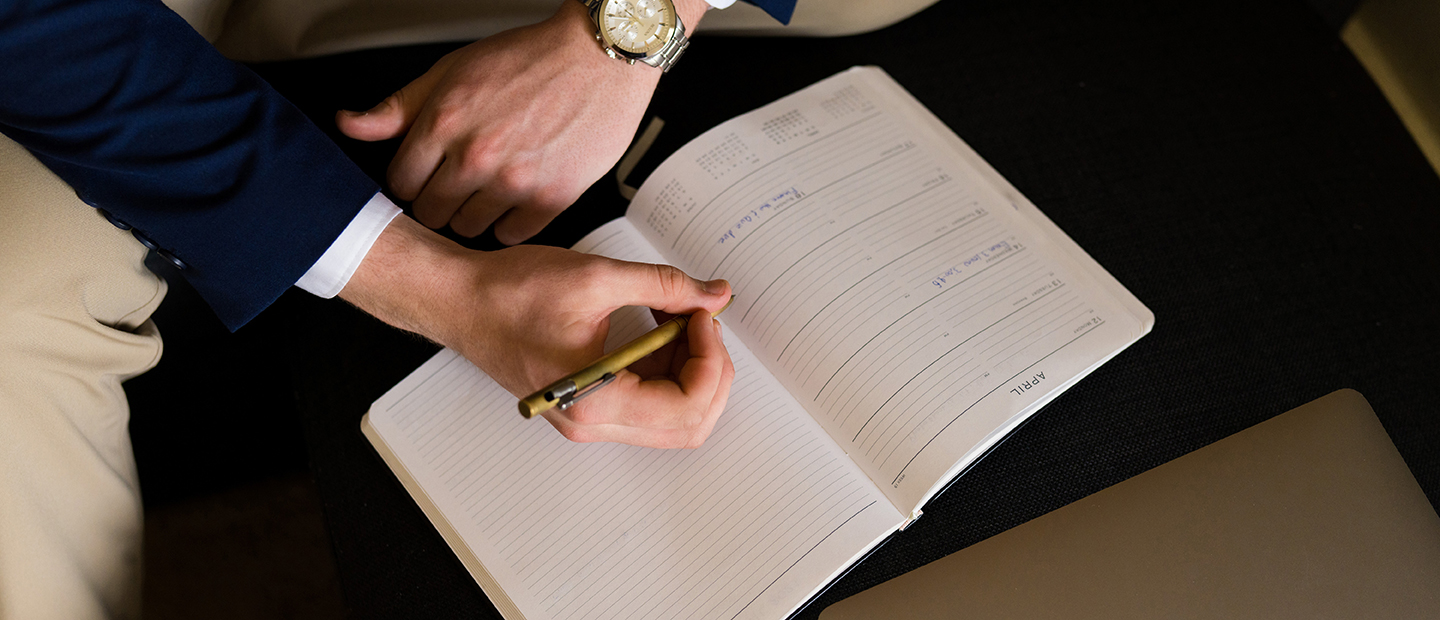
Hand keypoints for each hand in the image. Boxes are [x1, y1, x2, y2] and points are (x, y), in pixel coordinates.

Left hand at [336, 0, 707, 243]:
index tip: (423, 178)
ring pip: (469, 228)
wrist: (599, 58)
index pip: (400, 183)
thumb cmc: (531, 59)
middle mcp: (476, 155)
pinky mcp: (552, 197)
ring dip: (474, 213)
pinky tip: (516, 198)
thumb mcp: (451, 71)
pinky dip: (511, 222)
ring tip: (489, 189)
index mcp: (444, 123)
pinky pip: (513, 234)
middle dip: (439, 200)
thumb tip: (350, 125)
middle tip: (457, 185)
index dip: (411, 181)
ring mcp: (514, 181)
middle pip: (431, 212)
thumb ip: (398, 107)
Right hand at [340, 216, 736, 447]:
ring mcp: (592, 416)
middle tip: (702, 320)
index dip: (709, 358)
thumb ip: (665, 287)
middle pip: (689, 423)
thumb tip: (714, 295)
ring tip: (680, 316)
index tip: (701, 315)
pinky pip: (649, 400)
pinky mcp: (590, 401)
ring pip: (673, 415)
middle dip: (711, 370)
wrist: (460, 301)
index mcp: (595, 401)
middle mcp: (593, 423)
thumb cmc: (508, 295)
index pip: (687, 405)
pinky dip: (668, 366)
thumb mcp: (597, 278)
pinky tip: (661, 324)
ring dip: (691, 367)